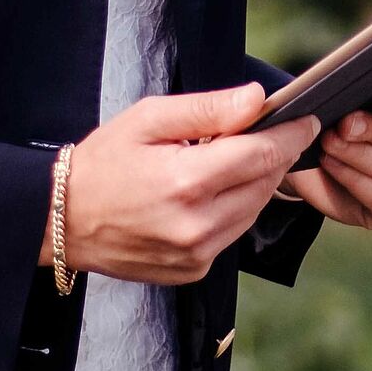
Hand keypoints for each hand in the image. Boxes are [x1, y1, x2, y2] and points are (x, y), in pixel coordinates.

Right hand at [40, 82, 320, 284]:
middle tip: (277, 129)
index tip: (308, 117)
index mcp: (187, 182)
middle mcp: (198, 225)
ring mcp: (197, 254)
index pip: (262, 154)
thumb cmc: (103, 161)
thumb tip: (257, 99)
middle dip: (277, 154)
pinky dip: (235, 207)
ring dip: (258, 181)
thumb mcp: (149, 118)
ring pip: (255, 210)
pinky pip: (233, 233)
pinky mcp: (194, 270)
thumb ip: (207, 110)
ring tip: (240, 155)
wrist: (63, 220)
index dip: (291, 134)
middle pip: (265, 184)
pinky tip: (213, 188)